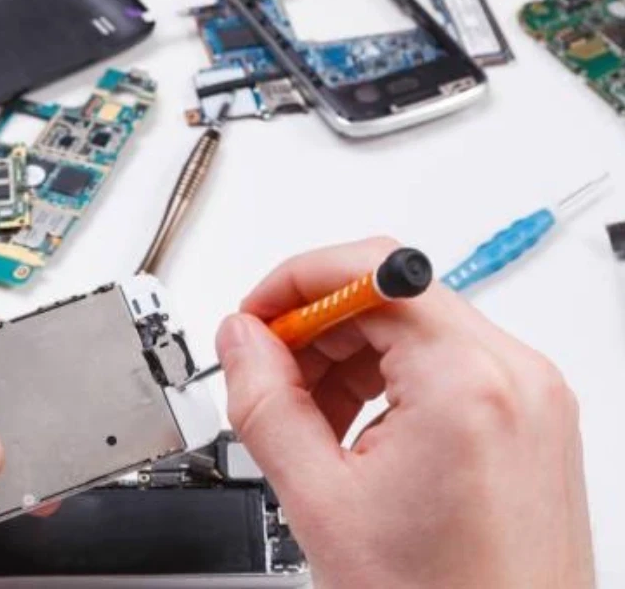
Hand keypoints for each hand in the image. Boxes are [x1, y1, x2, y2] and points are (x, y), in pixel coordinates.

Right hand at [216, 238, 592, 587]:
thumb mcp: (322, 501)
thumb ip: (266, 402)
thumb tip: (241, 340)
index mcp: (468, 383)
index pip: (371, 269)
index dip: (294, 283)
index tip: (256, 319)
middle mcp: (516, 376)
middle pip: (392, 294)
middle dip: (315, 327)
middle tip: (268, 374)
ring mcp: (530, 398)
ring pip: (415, 330)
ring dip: (347, 358)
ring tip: (308, 421)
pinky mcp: (528, 420)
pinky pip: (444, 368)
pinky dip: (387, 383)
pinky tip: (353, 435)